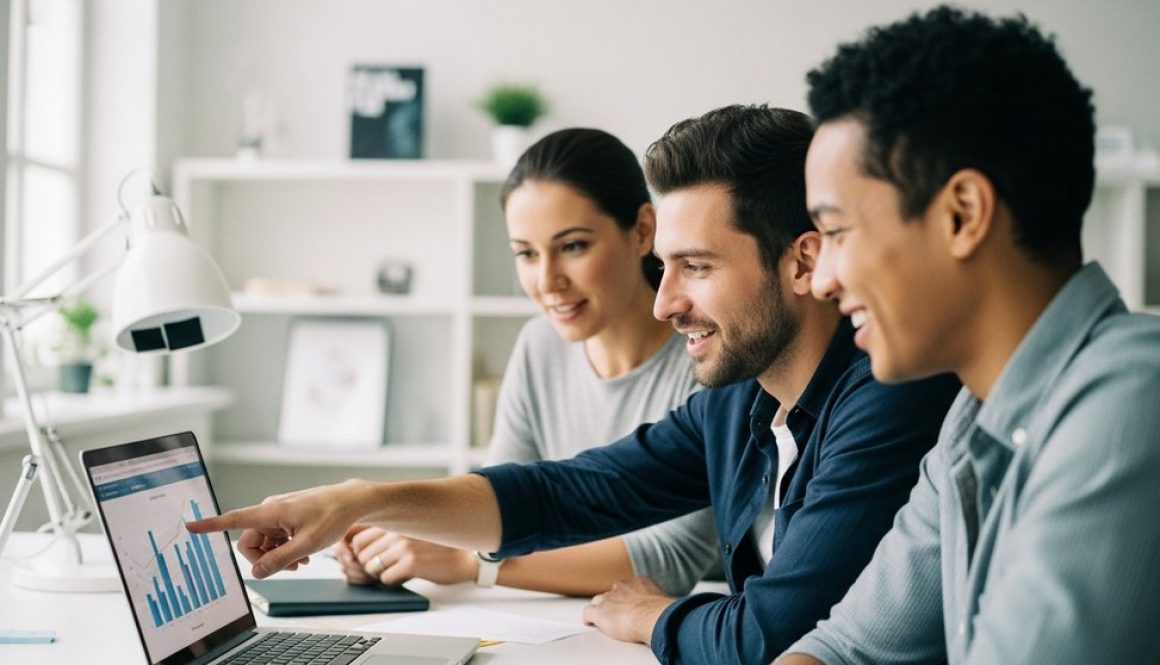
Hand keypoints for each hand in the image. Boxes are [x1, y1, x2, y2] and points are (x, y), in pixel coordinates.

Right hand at [186, 480, 367, 577]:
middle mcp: (269, 510)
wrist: (351, 502)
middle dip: (265, 560)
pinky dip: (284, 549)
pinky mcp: (285, 517)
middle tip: (290, 568)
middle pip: (249, 543)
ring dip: (278, 556)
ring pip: (263, 543)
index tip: (190, 526)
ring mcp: (277, 514)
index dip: (210, 525)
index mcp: (270, 512)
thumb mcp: (307, 545)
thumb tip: (256, 573)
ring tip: (302, 561)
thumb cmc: (332, 517)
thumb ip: (280, 560)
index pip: (233, 519)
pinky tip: (302, 555)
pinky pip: (274, 538)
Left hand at [337, 525, 476, 585]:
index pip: (356, 535)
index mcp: (395, 518)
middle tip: (379, 569)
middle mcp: (397, 528)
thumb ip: (386, 533)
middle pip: (360, 553)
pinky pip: (385, 578)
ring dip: (379, 574)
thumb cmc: (437, 546)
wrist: (467, 556)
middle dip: (365, 565)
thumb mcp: (410, 530)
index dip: (355, 551)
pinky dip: (392, 582)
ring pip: (370, 566)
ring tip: (394, 570)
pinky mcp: (412, 562)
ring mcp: (404, 545)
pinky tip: (404, 576)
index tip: (363, 558)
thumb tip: (349, 546)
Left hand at [582, 576, 673, 643]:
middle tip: (621, 614)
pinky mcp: (600, 612)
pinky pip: (588, 613)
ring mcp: (609, 598)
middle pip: (612, 593)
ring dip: (602, 609)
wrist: (653, 617)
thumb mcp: (665, 603)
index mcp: (639, 582)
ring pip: (599, 601)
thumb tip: (666, 611)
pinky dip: (588, 619)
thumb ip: (659, 603)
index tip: (631, 606)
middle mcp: (622, 587)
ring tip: (606, 620)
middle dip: (615, 602)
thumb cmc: (662, 613)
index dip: (628, 598)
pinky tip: (590, 623)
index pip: (628, 587)